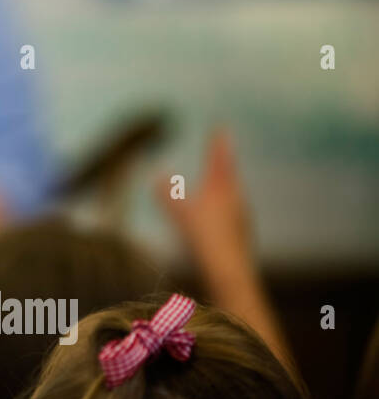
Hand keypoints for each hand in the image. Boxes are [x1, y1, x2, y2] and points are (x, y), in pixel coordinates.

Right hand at [155, 129, 251, 274]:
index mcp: (223, 190)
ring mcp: (241, 218)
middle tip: (221, 150)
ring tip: (219, 182)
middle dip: (223, 163)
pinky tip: (219, 217)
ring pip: (232, 195)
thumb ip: (169, 195)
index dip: (219, 144)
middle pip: (229, 176)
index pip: (221, 160)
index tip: (221, 127)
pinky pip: (231, 212)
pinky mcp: (240, 235)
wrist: (229, 271)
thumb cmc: (205, 238)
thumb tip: (157, 176)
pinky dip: (222, 206)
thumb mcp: (181, 214)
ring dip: (223, 186)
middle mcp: (236, 200)